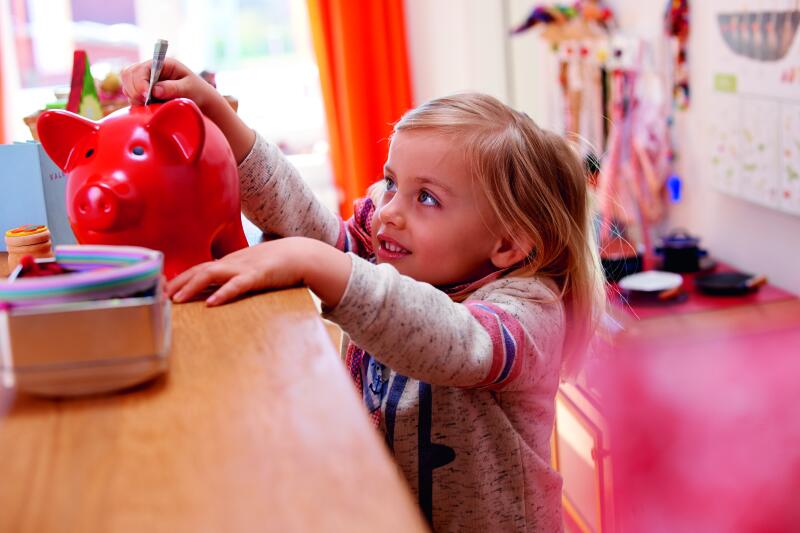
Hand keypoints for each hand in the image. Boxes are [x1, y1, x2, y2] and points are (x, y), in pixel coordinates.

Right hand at [120, 56, 254, 161]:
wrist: (202, 101)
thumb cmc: (198, 91)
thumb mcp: (189, 89)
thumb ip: (172, 88)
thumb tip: (154, 90)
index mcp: (162, 64)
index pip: (141, 68)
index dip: (140, 81)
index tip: (145, 96)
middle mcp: (151, 70)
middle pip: (128, 74)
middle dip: (134, 89)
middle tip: (145, 102)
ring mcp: (146, 80)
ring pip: (127, 85)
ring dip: (133, 96)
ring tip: (148, 105)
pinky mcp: (144, 92)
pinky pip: (131, 96)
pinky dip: (135, 102)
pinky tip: (147, 107)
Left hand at [167, 237, 351, 307]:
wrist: (302, 255)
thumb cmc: (277, 264)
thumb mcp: (250, 269)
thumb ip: (234, 278)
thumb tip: (215, 292)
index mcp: (229, 262)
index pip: (197, 268)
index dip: (178, 278)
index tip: (161, 290)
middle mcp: (232, 263)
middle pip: (198, 270)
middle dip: (177, 283)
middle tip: (159, 296)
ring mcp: (244, 268)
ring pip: (211, 274)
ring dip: (192, 287)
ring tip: (177, 300)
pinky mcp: (258, 275)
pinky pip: (237, 285)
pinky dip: (223, 293)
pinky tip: (212, 304)